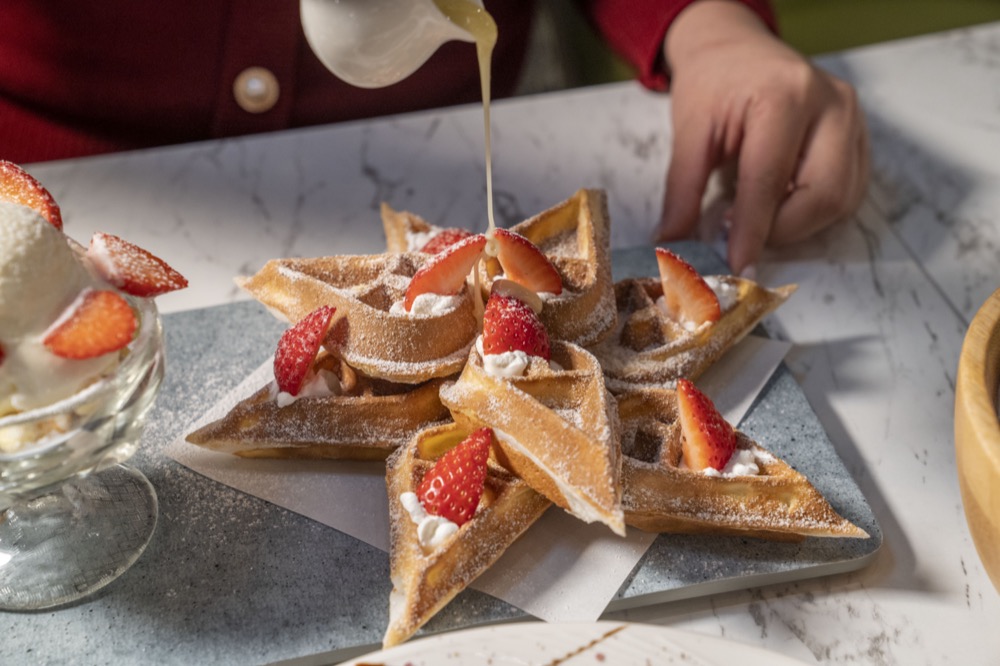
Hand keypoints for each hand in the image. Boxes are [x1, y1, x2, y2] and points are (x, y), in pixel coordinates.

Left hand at [657, 0, 868, 273]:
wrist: (735, 48)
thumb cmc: (713, 84)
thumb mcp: (689, 132)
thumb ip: (683, 193)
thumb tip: (674, 246)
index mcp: (785, 96)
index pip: (770, 180)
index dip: (752, 231)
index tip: (736, 265)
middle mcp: (831, 105)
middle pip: (823, 196)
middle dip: (782, 231)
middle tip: (741, 236)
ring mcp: (853, 119)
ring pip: (841, 200)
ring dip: (798, 223)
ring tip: (757, 213)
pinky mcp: (859, 135)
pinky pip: (848, 192)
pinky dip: (813, 211)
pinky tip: (780, 202)